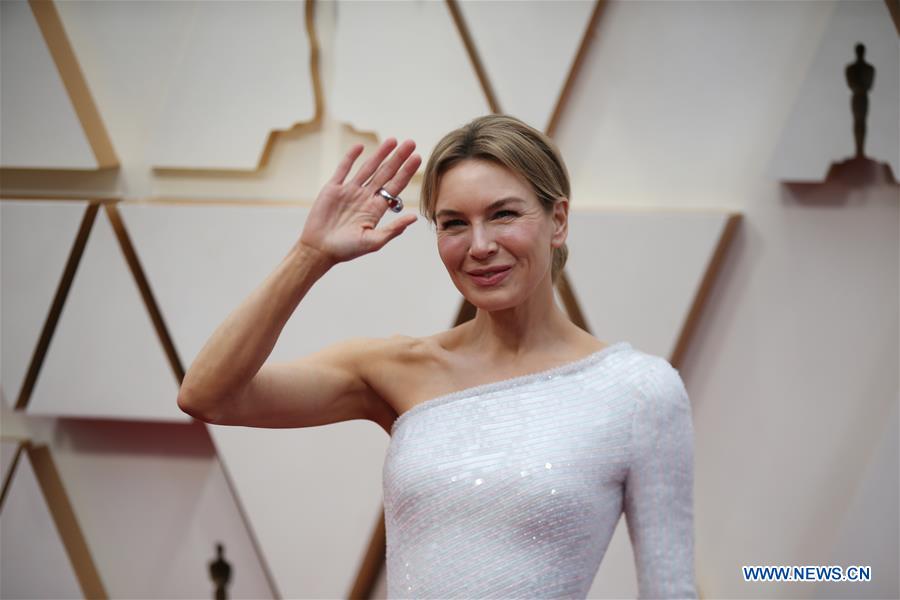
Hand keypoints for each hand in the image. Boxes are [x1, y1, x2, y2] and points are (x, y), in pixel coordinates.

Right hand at [299, 138, 420, 264]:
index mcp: (376, 209)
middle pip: (385, 173)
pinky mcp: (333, 189)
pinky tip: (360, 147)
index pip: (395, 186)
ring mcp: (349, 191)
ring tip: (392, 140)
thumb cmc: (346, 249)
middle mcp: (365, 197)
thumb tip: (414, 217)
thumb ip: (393, 229)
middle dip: (398, 158)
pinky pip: (343, 169)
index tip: (417, 158)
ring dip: (380, 154)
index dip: (406, 172)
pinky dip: (351, 157)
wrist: (319, 249)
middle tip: (410, 143)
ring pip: (368, 167)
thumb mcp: (373, 241)